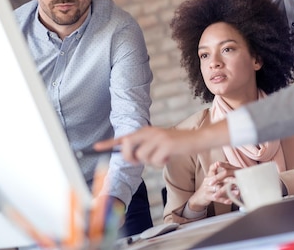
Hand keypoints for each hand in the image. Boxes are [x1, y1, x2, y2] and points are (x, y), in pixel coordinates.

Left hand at [94, 120, 229, 166]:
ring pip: (142, 157)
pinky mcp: (166, 145)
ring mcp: (157, 138)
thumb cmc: (177, 144)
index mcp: (146, 131)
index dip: (109, 143)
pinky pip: (155, 161)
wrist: (197, 139)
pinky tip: (169, 157)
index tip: (96, 147)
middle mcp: (149, 132)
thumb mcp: (159, 142)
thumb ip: (144, 147)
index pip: (124, 137)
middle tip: (139, 161)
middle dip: (130, 157)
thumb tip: (131, 157)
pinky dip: (161, 163)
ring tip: (162, 157)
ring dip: (151, 162)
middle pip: (128, 147)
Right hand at [187, 161, 240, 210]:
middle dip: (229, 179)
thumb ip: (220, 173)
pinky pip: (216, 198)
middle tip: (237, 180)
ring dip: (229, 191)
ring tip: (237, 192)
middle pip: (218, 178)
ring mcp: (207, 188)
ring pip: (219, 188)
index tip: (220, 163)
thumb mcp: (212, 178)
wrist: (198, 197)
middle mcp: (207, 180)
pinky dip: (224, 200)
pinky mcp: (207, 196)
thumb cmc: (208, 187)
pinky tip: (230, 201)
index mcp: (209, 175)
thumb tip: (229, 164)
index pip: (212, 168)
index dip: (215, 165)